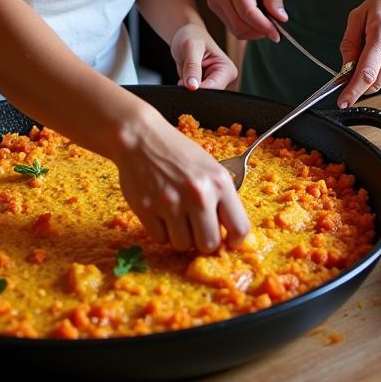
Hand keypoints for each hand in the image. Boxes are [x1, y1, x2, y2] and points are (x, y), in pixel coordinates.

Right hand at [115, 112, 250, 252]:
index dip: (234, 240)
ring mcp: (171, 202)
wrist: (141, 136)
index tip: (228, 240)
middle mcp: (198, 194)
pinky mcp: (147, 209)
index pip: (239, 228)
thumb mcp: (209, 167)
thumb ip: (220, 197)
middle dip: (204, 241)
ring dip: (180, 236)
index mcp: (219, 181)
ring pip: (183, 245)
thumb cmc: (177, 152)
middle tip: (197, 230)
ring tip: (176, 215)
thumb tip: (228, 233)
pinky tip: (160, 212)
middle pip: (209, 244)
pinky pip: (160, 239)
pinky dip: (161, 231)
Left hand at [170, 23, 237, 90]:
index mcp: (227, 69)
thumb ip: (192, 66)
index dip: (198, 88)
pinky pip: (193, 94)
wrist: (184, 36)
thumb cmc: (191, 36)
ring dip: (188, 89)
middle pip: (208, 95)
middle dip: (193, 90)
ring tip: (185, 73)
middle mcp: (222, 79)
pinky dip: (185, 89)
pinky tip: (183, 79)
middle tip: (183, 77)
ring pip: (199, 96)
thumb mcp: (191, 47)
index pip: (215, 88)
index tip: (186, 83)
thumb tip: (192, 86)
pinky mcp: (202, 87)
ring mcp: (212, 84)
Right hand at [207, 0, 285, 41]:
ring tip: (263, 20)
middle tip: (273, 28)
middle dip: (259, 31)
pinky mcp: (214, 8)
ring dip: (253, 32)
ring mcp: (214, 1)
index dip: (263, 26)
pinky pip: (233, 28)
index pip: (248, 13)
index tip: (277, 34)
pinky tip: (254, 19)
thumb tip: (281, 19)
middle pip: (240, 25)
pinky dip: (247, 28)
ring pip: (236, 30)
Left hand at [337, 0, 380, 106]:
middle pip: (375, 81)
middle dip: (360, 83)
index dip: (353, 91)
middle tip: (352, 71)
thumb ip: (350, 43)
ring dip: (374, 74)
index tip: (344, 101)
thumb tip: (345, 68)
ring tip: (375, 50)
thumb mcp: (360, 14)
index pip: (366, 72)